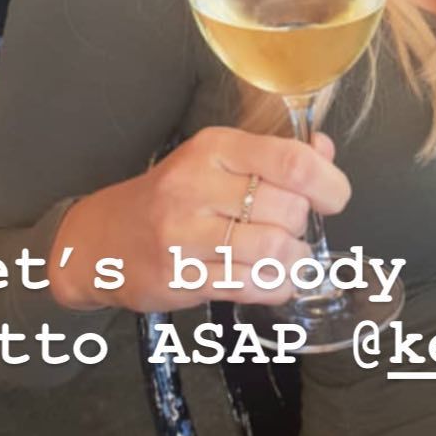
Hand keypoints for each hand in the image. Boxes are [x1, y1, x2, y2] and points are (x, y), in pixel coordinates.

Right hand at [46, 124, 350, 311]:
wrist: (101, 240)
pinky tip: (274, 278)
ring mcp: (184, 236)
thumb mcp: (214, 160)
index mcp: (212, 149)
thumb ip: (272, 153)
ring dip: (295, 260)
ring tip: (290, 257)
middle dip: (304, 224)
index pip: (290, 160)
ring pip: (273, 251)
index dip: (328, 182)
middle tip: (294, 228)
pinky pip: (251, 287)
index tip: (335, 196)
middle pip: (288, 209)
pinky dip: (276, 285)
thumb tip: (324, 148)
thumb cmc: (169, 196)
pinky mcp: (180, 277)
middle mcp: (196, 187)